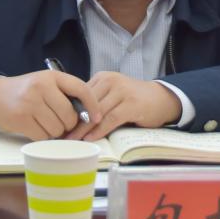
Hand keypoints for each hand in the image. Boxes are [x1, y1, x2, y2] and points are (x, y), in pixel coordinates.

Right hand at [0, 71, 101, 139]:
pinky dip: (43, 137)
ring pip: (57, 128)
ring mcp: (30, 102)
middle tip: (61, 124)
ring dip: (56, 132)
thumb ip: (65, 94)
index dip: (93, 105)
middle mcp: (42, 87)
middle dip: (69, 125)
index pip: (82, 88)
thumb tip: (89, 116)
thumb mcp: (46, 83)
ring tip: (46, 124)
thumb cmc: (27, 92)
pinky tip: (37, 129)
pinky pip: (43, 136)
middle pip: (70, 116)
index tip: (97, 117)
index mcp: (52, 76)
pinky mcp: (21, 118)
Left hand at [65, 72, 181, 140]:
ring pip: (97, 112)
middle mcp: (111, 81)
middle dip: (73, 121)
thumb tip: (71, 119)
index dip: (68, 110)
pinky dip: (99, 130)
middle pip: (87, 103)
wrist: (161, 99)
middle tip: (61, 136)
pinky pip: (110, 119)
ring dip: (83, 128)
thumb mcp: (112, 95)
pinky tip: (91, 139)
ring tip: (73, 141)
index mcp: (102, 77)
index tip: (57, 124)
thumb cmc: (133, 99)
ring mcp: (122, 91)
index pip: (80, 94)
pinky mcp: (132, 104)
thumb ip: (96, 102)